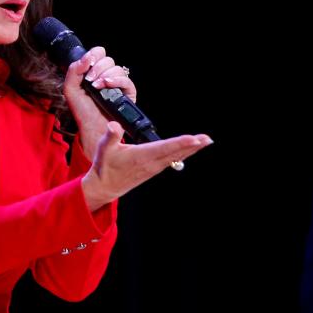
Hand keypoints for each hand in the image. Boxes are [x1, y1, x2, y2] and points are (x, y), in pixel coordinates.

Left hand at [62, 47, 136, 158]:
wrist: (92, 130)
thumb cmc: (82, 111)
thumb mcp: (70, 89)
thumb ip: (73, 70)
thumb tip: (87, 57)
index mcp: (94, 73)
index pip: (99, 53)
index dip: (94, 55)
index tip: (87, 64)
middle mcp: (107, 77)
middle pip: (108, 59)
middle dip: (97, 68)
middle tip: (90, 81)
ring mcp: (118, 85)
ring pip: (117, 68)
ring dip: (105, 75)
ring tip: (97, 87)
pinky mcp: (127, 94)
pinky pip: (127, 80)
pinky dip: (117, 80)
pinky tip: (107, 85)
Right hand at [81, 122, 212, 210]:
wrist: (105, 186)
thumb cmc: (105, 167)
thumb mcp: (104, 148)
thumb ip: (111, 135)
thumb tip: (113, 125)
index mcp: (141, 156)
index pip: (164, 147)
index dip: (180, 143)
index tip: (194, 138)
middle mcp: (151, 163)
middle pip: (176, 152)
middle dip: (193, 145)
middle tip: (208, 139)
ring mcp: (154, 167)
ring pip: (177, 157)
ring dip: (192, 149)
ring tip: (205, 141)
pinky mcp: (154, 169)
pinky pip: (172, 160)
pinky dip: (183, 154)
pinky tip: (190, 149)